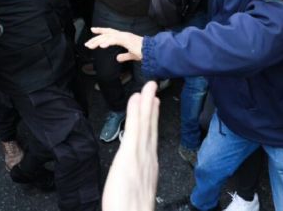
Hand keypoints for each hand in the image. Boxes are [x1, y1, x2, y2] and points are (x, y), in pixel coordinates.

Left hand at [85, 27, 142, 61]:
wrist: (152, 52)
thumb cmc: (144, 53)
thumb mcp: (132, 55)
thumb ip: (124, 56)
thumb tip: (117, 58)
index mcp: (124, 37)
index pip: (110, 32)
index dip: (101, 31)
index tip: (93, 30)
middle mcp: (123, 34)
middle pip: (106, 34)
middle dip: (96, 38)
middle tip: (87, 44)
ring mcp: (125, 36)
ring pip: (108, 36)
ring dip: (98, 41)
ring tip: (90, 46)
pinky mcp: (127, 40)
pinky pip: (115, 40)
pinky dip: (108, 42)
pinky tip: (102, 46)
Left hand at [102, 81, 158, 210]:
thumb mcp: (138, 195)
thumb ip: (138, 182)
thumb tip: (136, 179)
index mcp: (150, 168)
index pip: (151, 139)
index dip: (153, 120)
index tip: (152, 106)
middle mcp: (148, 159)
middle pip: (151, 127)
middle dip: (151, 107)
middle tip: (152, 88)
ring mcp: (141, 156)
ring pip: (145, 124)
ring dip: (146, 103)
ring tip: (147, 87)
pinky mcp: (130, 155)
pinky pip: (134, 128)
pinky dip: (136, 112)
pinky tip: (136, 100)